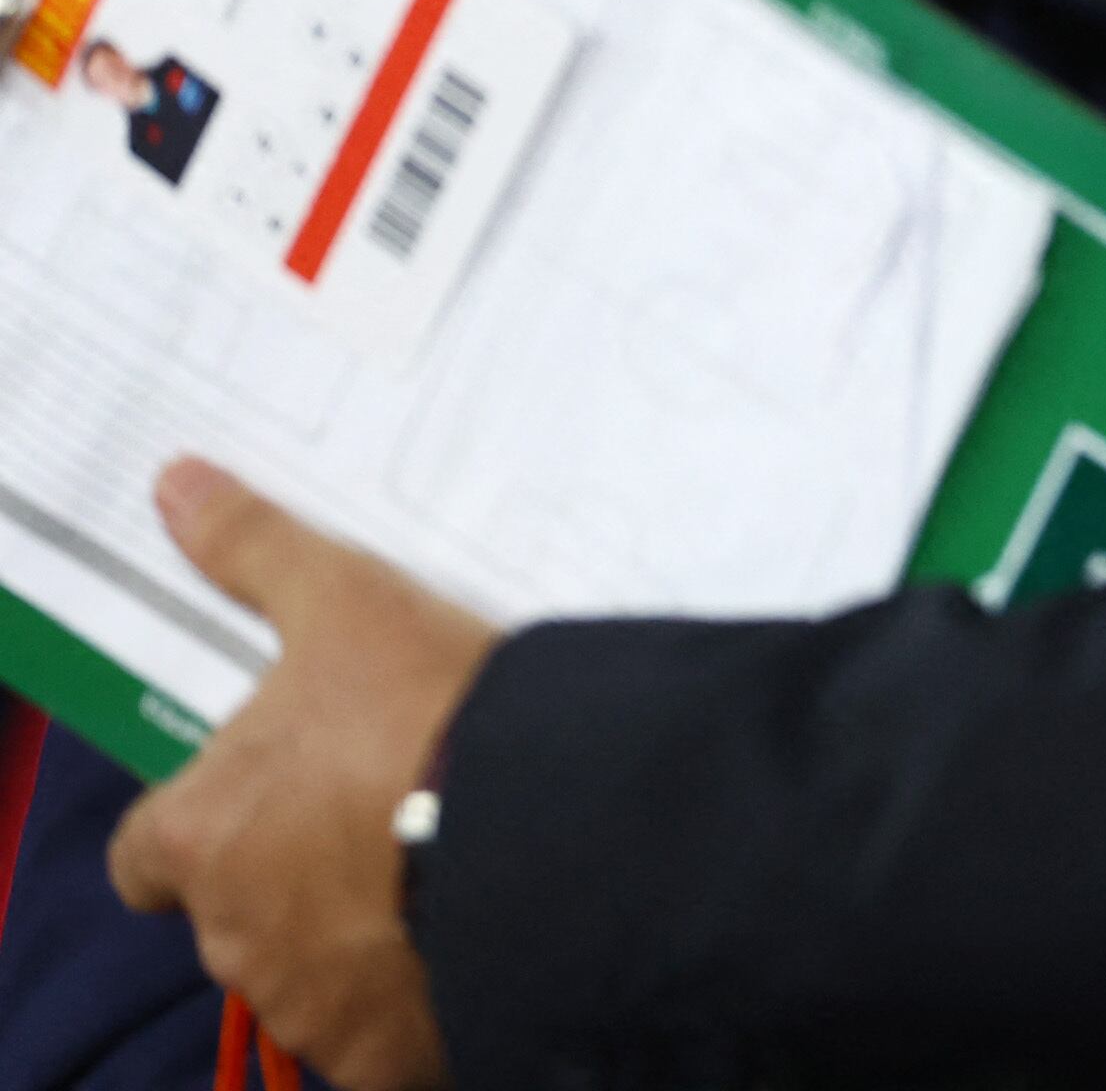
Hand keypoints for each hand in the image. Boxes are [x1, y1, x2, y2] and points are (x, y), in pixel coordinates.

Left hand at [105, 459, 499, 1090]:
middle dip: (300, 879)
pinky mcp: (385, 1055)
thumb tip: (176, 483)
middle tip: (390, 822)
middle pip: (239, 913)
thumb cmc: (429, 713)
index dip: (199, 826)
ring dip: (359, 940)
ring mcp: (311, 1001)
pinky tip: (476, 942)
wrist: (547, 820)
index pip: (148, 852)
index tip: (265, 800)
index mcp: (204, 832)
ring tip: (450, 873)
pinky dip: (416, 1007)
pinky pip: (385, 1043)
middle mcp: (235, 930)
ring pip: (314, 976)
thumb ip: (254, 552)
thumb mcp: (345, 605)